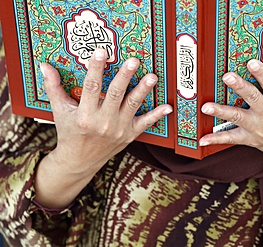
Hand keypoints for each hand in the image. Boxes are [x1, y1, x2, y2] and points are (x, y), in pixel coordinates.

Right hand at [41, 48, 171, 174]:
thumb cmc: (70, 133)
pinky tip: (168, 107)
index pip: (90, 87)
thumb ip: (54, 88)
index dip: (96, 69)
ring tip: (152, 76)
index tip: (101, 52)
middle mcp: (102, 122)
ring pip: (132, 105)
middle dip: (124, 77)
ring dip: (143, 90)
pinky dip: (157, 115)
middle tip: (133, 61)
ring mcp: (118, 129)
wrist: (80, 160)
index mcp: (84, 115)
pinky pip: (145, 124)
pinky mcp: (129, 135)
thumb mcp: (59, 111)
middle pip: (115, 94)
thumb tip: (44, 66)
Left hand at [199, 52, 262, 177]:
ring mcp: (259, 130)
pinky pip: (232, 139)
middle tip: (227, 76)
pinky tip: (203, 139)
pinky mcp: (252, 139)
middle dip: (240, 87)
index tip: (251, 63)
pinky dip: (217, 139)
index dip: (262, 74)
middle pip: (253, 99)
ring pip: (238, 118)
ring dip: (221, 112)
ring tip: (206, 106)